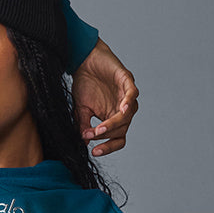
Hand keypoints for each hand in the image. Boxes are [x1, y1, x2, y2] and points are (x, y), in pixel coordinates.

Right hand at [71, 38, 138, 157]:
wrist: (83, 60)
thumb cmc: (83, 83)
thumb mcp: (80, 110)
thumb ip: (83, 126)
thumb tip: (84, 143)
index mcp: (112, 118)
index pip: (117, 138)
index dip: (108, 147)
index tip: (95, 152)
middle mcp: (121, 109)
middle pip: (122, 130)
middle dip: (106, 135)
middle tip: (90, 135)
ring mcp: (125, 95)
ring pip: (128, 116)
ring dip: (113, 124)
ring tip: (99, 128)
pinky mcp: (127, 80)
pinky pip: (133, 94)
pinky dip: (129, 102)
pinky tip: (122, 109)